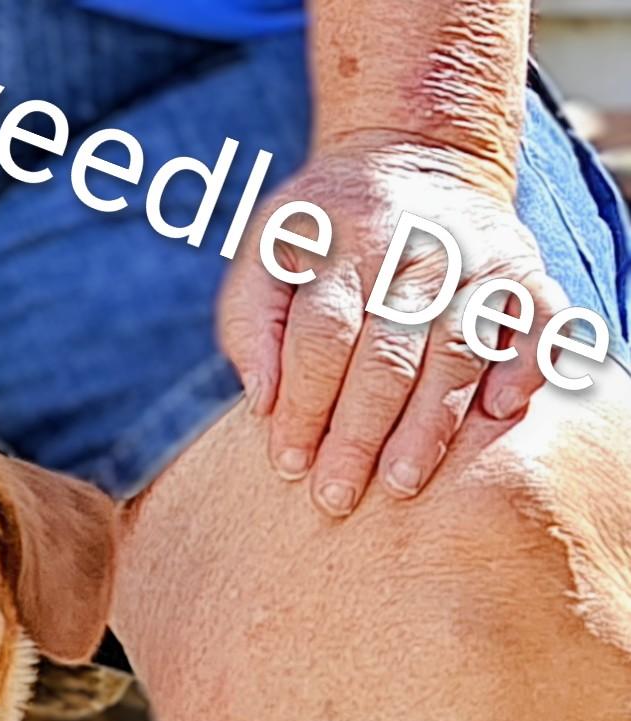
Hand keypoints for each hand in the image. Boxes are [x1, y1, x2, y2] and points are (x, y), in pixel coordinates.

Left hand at [218, 138, 569, 515]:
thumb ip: (251, 325)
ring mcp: (473, 261)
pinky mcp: (521, 271)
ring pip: (455, 352)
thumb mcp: (266, 253)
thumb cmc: (325, 232)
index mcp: (343, 248)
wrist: (414, 154)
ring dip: (430, 423)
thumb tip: (261, 403)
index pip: (322, 338)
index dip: (304, 405)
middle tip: (337, 497)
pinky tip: (502, 409)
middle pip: (386, 356)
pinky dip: (527, 362)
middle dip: (358, 434)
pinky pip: (539, 319)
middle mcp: (412, 253)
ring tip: (402, 482)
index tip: (289, 463)